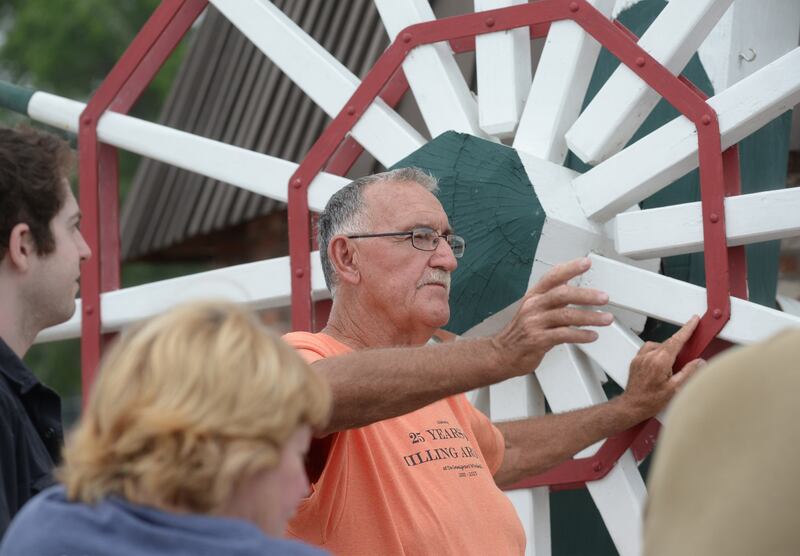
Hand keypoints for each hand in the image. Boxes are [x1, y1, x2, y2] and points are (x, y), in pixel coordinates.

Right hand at [492, 258, 612, 374]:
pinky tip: (591, 335)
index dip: (569, 268)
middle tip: (604, 297)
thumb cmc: (521, 333)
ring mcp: (535, 323)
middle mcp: (533, 306)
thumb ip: (553, 299)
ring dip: (590, 317)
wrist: (502, 354)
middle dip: (586, 295)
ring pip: (566, 315)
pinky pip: (563, 335)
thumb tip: (573, 286)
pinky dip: (580, 335)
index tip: (586, 263)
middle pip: (562, 294)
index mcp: (534, 296)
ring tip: (606, 318)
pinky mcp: (538, 340)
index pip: (552, 277)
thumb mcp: (534, 310)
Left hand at [622, 315, 704, 419]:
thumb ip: (689, 372)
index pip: (676, 340)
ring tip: (673, 364)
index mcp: (660, 361)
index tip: (693, 320)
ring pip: (658, 346)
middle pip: (668, 342)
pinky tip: (661, 363)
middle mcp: (649, 356)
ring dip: (668, 350)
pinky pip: (649, 350)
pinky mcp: (636, 361)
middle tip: (688, 350)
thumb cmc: (650, 400)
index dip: (687, 329)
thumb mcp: (675, 389)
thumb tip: (700, 362)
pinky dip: (657, 352)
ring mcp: (640, 357)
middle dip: (680, 342)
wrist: (632, 405)